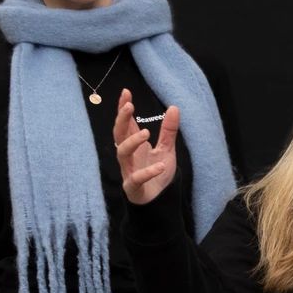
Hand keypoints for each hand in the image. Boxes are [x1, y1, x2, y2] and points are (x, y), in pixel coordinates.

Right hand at [114, 89, 179, 204]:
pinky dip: (148, 172)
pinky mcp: (133, 186)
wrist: (157, 200)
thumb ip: (168, 131)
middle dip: (121, 119)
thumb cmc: (157, 172)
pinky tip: (160, 165)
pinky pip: (136, 178)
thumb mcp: (167, 149)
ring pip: (122, 153)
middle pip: (118, 134)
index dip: (123, 108)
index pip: (126, 123)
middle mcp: (129, 155)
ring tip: (146, 132)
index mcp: (135, 144)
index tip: (126, 92)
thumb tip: (174, 107)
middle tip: (130, 106)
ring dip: (132, 142)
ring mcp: (129, 169)